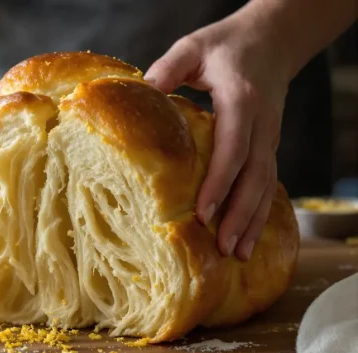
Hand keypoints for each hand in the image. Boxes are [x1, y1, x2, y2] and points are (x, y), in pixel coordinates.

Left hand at [145, 13, 290, 260]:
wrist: (272, 40)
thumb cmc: (227, 45)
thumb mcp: (193, 47)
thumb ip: (167, 68)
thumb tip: (138, 94)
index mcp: (242, 100)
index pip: (233, 148)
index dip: (220, 182)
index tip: (203, 212)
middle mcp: (262, 123)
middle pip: (255, 176)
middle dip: (240, 214)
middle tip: (223, 247)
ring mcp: (270, 137)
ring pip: (266, 185)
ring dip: (253, 222)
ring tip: (238, 255)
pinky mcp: (269, 147)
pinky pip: (267, 184)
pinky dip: (260, 213)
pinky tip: (248, 239)